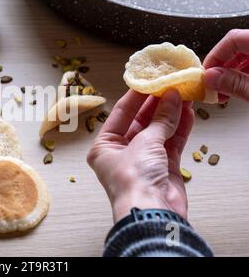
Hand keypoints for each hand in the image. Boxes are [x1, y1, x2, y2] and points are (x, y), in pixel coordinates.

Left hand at [87, 89, 193, 222]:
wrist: (151, 213)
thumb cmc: (133, 180)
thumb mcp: (144, 142)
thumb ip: (160, 120)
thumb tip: (171, 98)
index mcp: (104, 146)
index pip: (120, 114)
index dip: (135, 96)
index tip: (148, 79)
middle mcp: (122, 152)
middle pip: (140, 121)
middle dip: (156, 103)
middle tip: (169, 84)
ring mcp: (143, 160)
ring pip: (158, 130)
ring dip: (171, 113)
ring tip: (182, 94)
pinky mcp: (163, 168)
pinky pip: (171, 142)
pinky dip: (179, 128)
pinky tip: (188, 112)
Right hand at [204, 29, 248, 102]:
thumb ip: (236, 83)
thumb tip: (210, 77)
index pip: (233, 39)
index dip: (215, 55)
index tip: (206, 75)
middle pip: (238, 46)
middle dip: (222, 67)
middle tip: (214, 86)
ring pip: (246, 55)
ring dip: (233, 73)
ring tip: (226, 92)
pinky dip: (245, 74)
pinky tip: (240, 88)